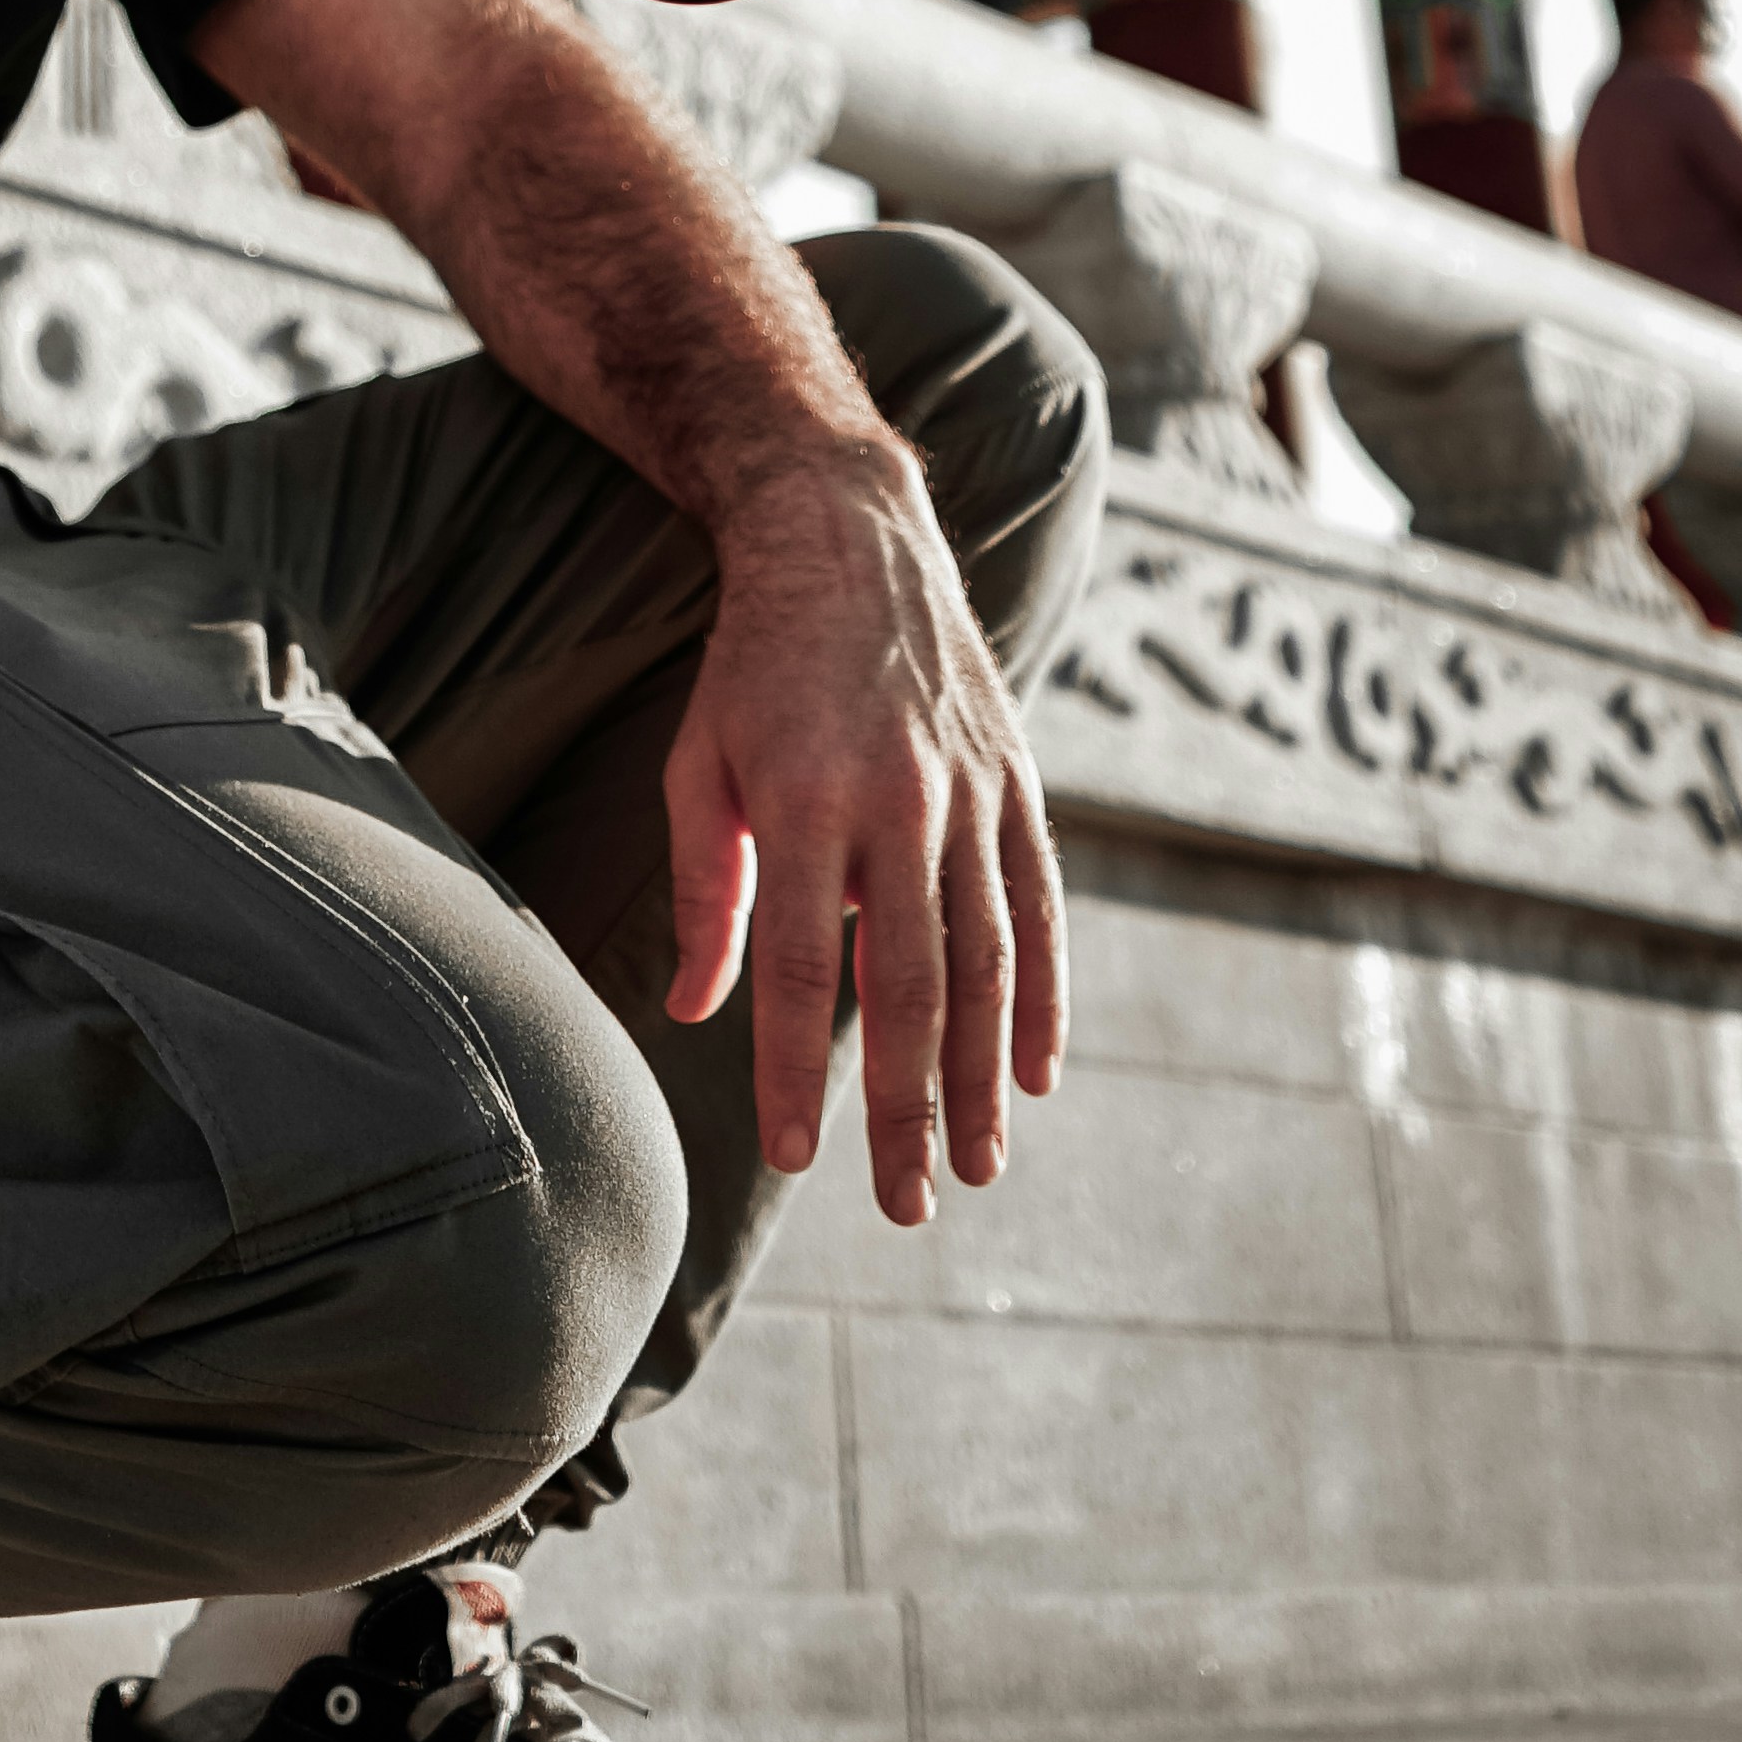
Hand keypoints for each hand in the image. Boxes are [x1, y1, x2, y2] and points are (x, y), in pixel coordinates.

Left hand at [661, 438, 1065, 1222]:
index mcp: (803, 799)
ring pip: (985, 962)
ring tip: (977, 1166)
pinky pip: (1039, 908)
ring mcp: (968, 791)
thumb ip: (706, 890)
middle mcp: (897, 801)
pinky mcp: (1015, 781)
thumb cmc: (751, 665)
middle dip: (906, 1107)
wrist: (846, 536)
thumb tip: (700, 1016)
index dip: (792, 1070)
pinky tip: (1035, 1074)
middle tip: (906, 1205)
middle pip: (906, 986)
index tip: (793, 1160)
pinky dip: (1044, 997)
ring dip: (982, 1076)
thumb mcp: (698, 761)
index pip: (795, 966)